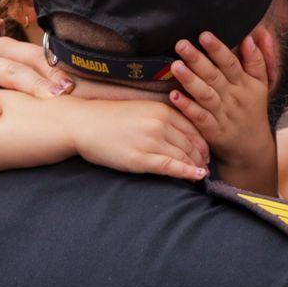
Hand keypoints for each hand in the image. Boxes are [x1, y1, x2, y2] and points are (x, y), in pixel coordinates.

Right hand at [69, 98, 208, 181]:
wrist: (82, 124)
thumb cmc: (110, 118)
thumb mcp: (142, 109)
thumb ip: (163, 118)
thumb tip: (183, 135)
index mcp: (162, 110)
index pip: (193, 129)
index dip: (203, 144)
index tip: (205, 154)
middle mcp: (159, 124)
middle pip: (191, 144)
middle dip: (201, 158)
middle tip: (205, 167)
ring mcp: (150, 141)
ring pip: (183, 156)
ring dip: (195, 167)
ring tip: (200, 175)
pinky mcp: (139, 159)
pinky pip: (170, 167)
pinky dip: (187, 172)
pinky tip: (197, 177)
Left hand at [169, 29, 277, 192]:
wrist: (252, 149)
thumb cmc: (253, 109)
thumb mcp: (261, 84)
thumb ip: (258, 59)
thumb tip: (255, 34)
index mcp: (244, 84)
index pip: (231, 63)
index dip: (218, 49)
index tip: (204, 35)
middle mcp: (233, 98)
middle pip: (215, 76)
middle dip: (198, 59)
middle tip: (181, 44)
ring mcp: (223, 115)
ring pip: (206, 96)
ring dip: (190, 81)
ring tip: (175, 66)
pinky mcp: (213, 132)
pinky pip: (200, 118)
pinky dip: (187, 108)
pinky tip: (174, 96)